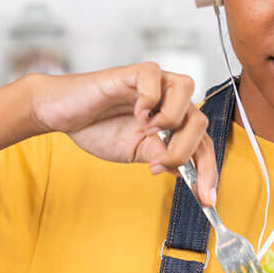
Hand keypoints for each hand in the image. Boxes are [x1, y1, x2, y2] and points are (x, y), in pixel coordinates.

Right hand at [26, 63, 216, 204]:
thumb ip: (161, 158)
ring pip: (186, 91)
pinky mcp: (134, 73)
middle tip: (156, 165)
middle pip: (200, 121)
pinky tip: (136, 114)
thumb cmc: (98, 129)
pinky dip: (149, 98)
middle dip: (184, 151)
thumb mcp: (135, 153)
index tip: (206, 200)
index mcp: (174, 122)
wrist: (65, 115)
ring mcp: (154, 84)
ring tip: (148, 132)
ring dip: (171, 119)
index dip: (208, 171)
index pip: (202, 144)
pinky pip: (155, 76)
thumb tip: (186, 172)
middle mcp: (169, 100)